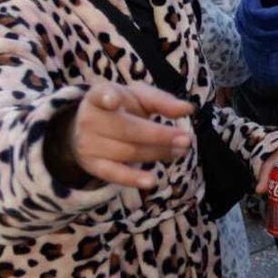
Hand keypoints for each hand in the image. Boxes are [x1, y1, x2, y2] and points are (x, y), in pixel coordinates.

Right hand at [69, 81, 193, 189]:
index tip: (114, 102)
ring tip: (180, 151)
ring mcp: (89, 144)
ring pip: (129, 151)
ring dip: (158, 153)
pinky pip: (114, 174)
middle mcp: (89, 119)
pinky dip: (133, 178)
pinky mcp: (93, 165)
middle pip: (128, 129)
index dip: (107, 98)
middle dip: (159, 135)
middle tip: (186, 139)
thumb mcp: (138, 97)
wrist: (92, 128)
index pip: (101, 95)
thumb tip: (188, 109)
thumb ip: (162, 100)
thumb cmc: (122, 107)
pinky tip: (151, 181)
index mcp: (99, 96)